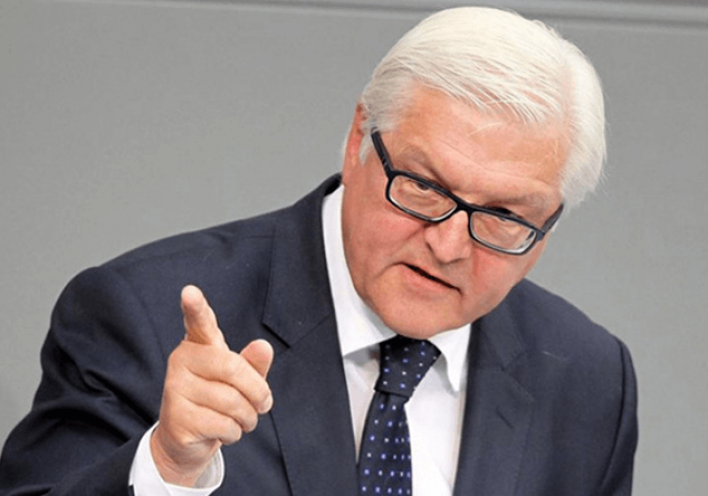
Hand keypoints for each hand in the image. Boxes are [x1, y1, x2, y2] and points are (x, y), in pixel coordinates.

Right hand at [151, 285, 273, 486]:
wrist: (188, 441)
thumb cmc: (219, 400)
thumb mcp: (242, 379)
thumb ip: (253, 363)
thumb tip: (263, 346)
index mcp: (199, 344)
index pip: (199, 322)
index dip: (196, 307)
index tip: (190, 292)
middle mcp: (182, 360)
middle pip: (234, 368)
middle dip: (258, 393)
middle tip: (263, 404)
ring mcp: (175, 389)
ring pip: (232, 401)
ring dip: (248, 417)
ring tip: (241, 420)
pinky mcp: (176, 419)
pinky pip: (223, 424)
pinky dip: (234, 433)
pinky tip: (224, 431)